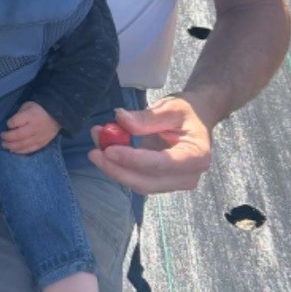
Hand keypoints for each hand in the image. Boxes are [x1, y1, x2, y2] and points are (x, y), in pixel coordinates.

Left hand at [0, 102, 59, 153]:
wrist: (58, 115)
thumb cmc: (39, 109)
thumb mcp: (28, 106)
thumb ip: (19, 114)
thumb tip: (10, 125)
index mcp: (31, 116)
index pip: (15, 122)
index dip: (9, 123)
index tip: (8, 124)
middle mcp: (35, 127)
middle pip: (17, 135)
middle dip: (7, 137)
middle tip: (2, 137)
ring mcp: (39, 137)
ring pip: (22, 144)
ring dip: (11, 146)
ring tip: (4, 145)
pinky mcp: (42, 143)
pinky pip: (29, 149)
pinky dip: (20, 151)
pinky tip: (13, 150)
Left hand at [88, 96, 213, 193]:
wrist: (196, 118)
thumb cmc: (187, 112)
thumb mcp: (170, 107)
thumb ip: (146, 117)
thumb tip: (120, 119)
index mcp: (197, 157)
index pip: (161, 164)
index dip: (132, 160)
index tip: (108, 150)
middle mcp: (188, 176)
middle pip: (146, 181)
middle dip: (116, 169)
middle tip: (94, 153)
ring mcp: (174, 184)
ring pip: (137, 184)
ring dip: (113, 168)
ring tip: (96, 148)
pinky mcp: (159, 184)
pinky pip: (134, 179)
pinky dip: (117, 167)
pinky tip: (103, 152)